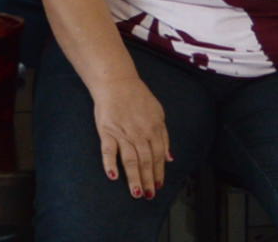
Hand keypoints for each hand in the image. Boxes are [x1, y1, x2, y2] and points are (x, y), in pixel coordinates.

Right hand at [90, 73, 175, 198]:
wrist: (116, 81)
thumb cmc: (137, 97)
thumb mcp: (158, 113)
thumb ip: (164, 136)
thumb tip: (170, 158)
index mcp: (154, 129)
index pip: (158, 156)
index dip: (159, 173)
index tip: (159, 186)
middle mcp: (140, 133)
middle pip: (146, 161)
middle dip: (148, 180)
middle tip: (149, 195)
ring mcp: (123, 133)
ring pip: (130, 160)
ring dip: (134, 178)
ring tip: (136, 192)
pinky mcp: (107, 131)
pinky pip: (108, 150)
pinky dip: (110, 163)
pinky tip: (112, 176)